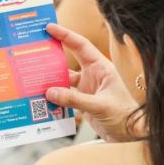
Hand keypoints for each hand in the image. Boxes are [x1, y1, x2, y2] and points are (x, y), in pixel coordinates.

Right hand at [45, 23, 142, 141]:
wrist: (131, 136)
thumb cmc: (124, 116)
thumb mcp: (100, 106)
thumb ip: (75, 99)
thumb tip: (50, 92)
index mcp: (101, 67)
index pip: (81, 45)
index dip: (65, 35)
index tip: (49, 28)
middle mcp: (92, 75)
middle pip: (68, 60)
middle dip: (52, 55)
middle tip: (34, 50)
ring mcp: (86, 88)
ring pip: (64, 80)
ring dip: (50, 81)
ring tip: (32, 79)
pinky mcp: (82, 102)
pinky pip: (64, 96)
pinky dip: (54, 98)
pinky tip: (42, 99)